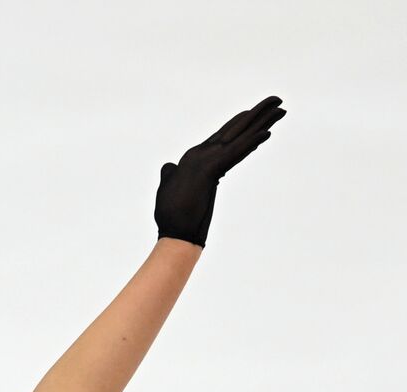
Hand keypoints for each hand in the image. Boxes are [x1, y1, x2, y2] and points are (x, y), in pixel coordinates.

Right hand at [153, 95, 286, 247]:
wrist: (174, 234)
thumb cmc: (171, 215)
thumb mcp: (168, 189)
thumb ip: (170, 176)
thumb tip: (170, 167)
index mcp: (194, 159)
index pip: (223, 137)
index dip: (241, 124)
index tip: (258, 114)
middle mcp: (200, 155)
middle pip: (235, 131)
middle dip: (257, 115)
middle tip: (277, 100)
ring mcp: (205, 162)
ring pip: (240, 137)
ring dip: (261, 120)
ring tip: (280, 107)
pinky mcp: (210, 171)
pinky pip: (236, 153)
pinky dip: (251, 142)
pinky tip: (267, 132)